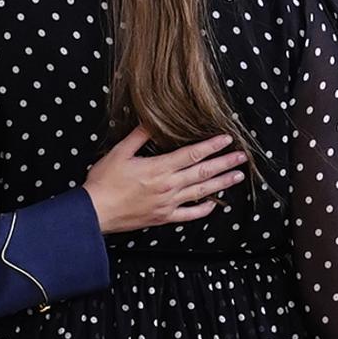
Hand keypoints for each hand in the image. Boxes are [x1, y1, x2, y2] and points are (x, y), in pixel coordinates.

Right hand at [84, 127, 246, 232]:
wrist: (95, 212)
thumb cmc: (104, 183)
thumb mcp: (119, 153)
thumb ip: (139, 136)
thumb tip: (152, 121)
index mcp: (159, 168)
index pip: (192, 154)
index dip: (211, 146)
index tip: (226, 139)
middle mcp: (168, 186)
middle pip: (203, 173)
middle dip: (224, 163)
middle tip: (242, 157)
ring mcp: (168, 203)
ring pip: (201, 192)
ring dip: (221, 183)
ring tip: (237, 176)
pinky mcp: (163, 217)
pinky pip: (189, 215)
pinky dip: (203, 210)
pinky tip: (215, 204)